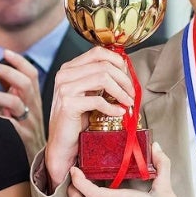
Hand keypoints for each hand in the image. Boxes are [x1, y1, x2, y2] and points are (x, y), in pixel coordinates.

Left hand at [0, 49, 45, 161]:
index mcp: (35, 100)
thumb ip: (15, 94)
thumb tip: (4, 76)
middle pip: (25, 83)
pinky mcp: (23, 137)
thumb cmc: (27, 133)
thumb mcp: (24, 110)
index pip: (32, 74)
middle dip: (7, 71)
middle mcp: (34, 109)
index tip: (5, 52)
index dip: (20, 61)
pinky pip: (8, 125)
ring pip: (15, 102)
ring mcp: (29, 123)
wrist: (40, 163)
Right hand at [45, 47, 135, 186]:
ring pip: (103, 78)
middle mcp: (65, 74)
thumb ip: (100, 80)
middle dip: (123, 79)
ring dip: (121, 92)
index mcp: (70, 68)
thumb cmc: (77, 119)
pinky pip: (98, 100)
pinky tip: (119, 112)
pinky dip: (113, 107)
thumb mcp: (89, 94)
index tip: (129, 76)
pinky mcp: (68, 104)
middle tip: (132, 93)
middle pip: (103, 65)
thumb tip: (125, 71)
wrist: (62, 144)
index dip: (118, 62)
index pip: (98, 52)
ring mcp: (65, 88)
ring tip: (128, 103)